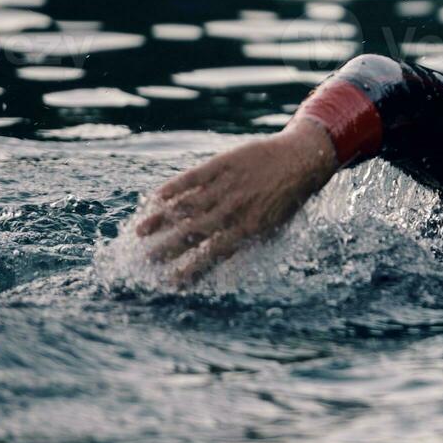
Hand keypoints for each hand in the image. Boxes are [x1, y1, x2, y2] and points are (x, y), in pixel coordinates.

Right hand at [135, 118, 339, 287]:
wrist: (302, 159)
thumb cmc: (288, 198)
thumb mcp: (274, 227)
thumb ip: (247, 243)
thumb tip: (222, 264)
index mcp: (248, 229)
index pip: (211, 255)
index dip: (189, 270)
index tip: (170, 283)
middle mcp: (233, 210)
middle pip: (192, 233)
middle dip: (166, 249)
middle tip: (145, 260)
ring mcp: (226, 186)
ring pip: (186, 206)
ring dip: (161, 220)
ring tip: (140, 233)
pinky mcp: (223, 164)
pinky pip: (191, 178)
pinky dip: (172, 189)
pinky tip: (155, 199)